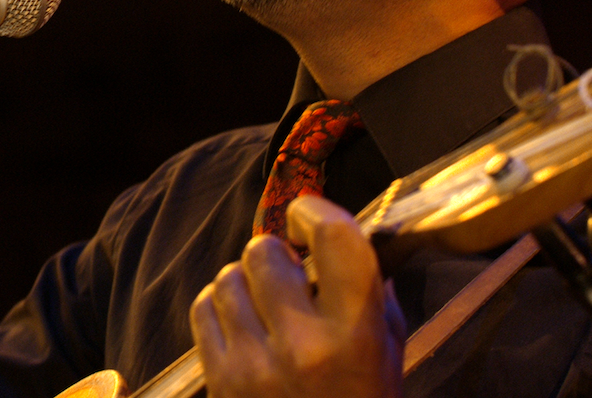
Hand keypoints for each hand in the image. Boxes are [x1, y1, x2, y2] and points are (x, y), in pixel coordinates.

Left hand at [190, 194, 405, 397]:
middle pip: (263, 251)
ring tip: (267, 308)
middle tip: (291, 278)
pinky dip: (220, 308)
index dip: (314, 212)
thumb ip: (373, 294)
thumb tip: (345, 236)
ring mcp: (254, 366)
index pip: (335, 239)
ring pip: (227, 277)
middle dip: (276, 256)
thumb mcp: (388, 353)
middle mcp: (303, 346)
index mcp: (356, 335)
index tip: (306, 217)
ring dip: (246, 283)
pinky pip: (203, 308)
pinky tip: (244, 327)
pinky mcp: (219, 381)